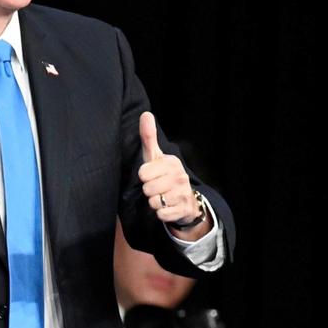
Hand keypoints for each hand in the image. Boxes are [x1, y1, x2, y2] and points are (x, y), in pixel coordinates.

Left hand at [137, 112, 209, 238]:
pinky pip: (162, 214)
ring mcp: (184, 193)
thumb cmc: (163, 175)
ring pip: (154, 202)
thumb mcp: (155, 156)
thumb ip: (148, 137)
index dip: (143, 176)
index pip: (143, 173)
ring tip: (162, 196)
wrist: (184, 200)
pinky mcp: (184, 210)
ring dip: (154, 202)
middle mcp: (181, 176)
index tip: (150, 175)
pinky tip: (167, 207)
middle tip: (156, 187)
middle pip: (148, 189)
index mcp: (172, 162)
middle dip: (148, 191)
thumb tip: (146, 113)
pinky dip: (161, 213)